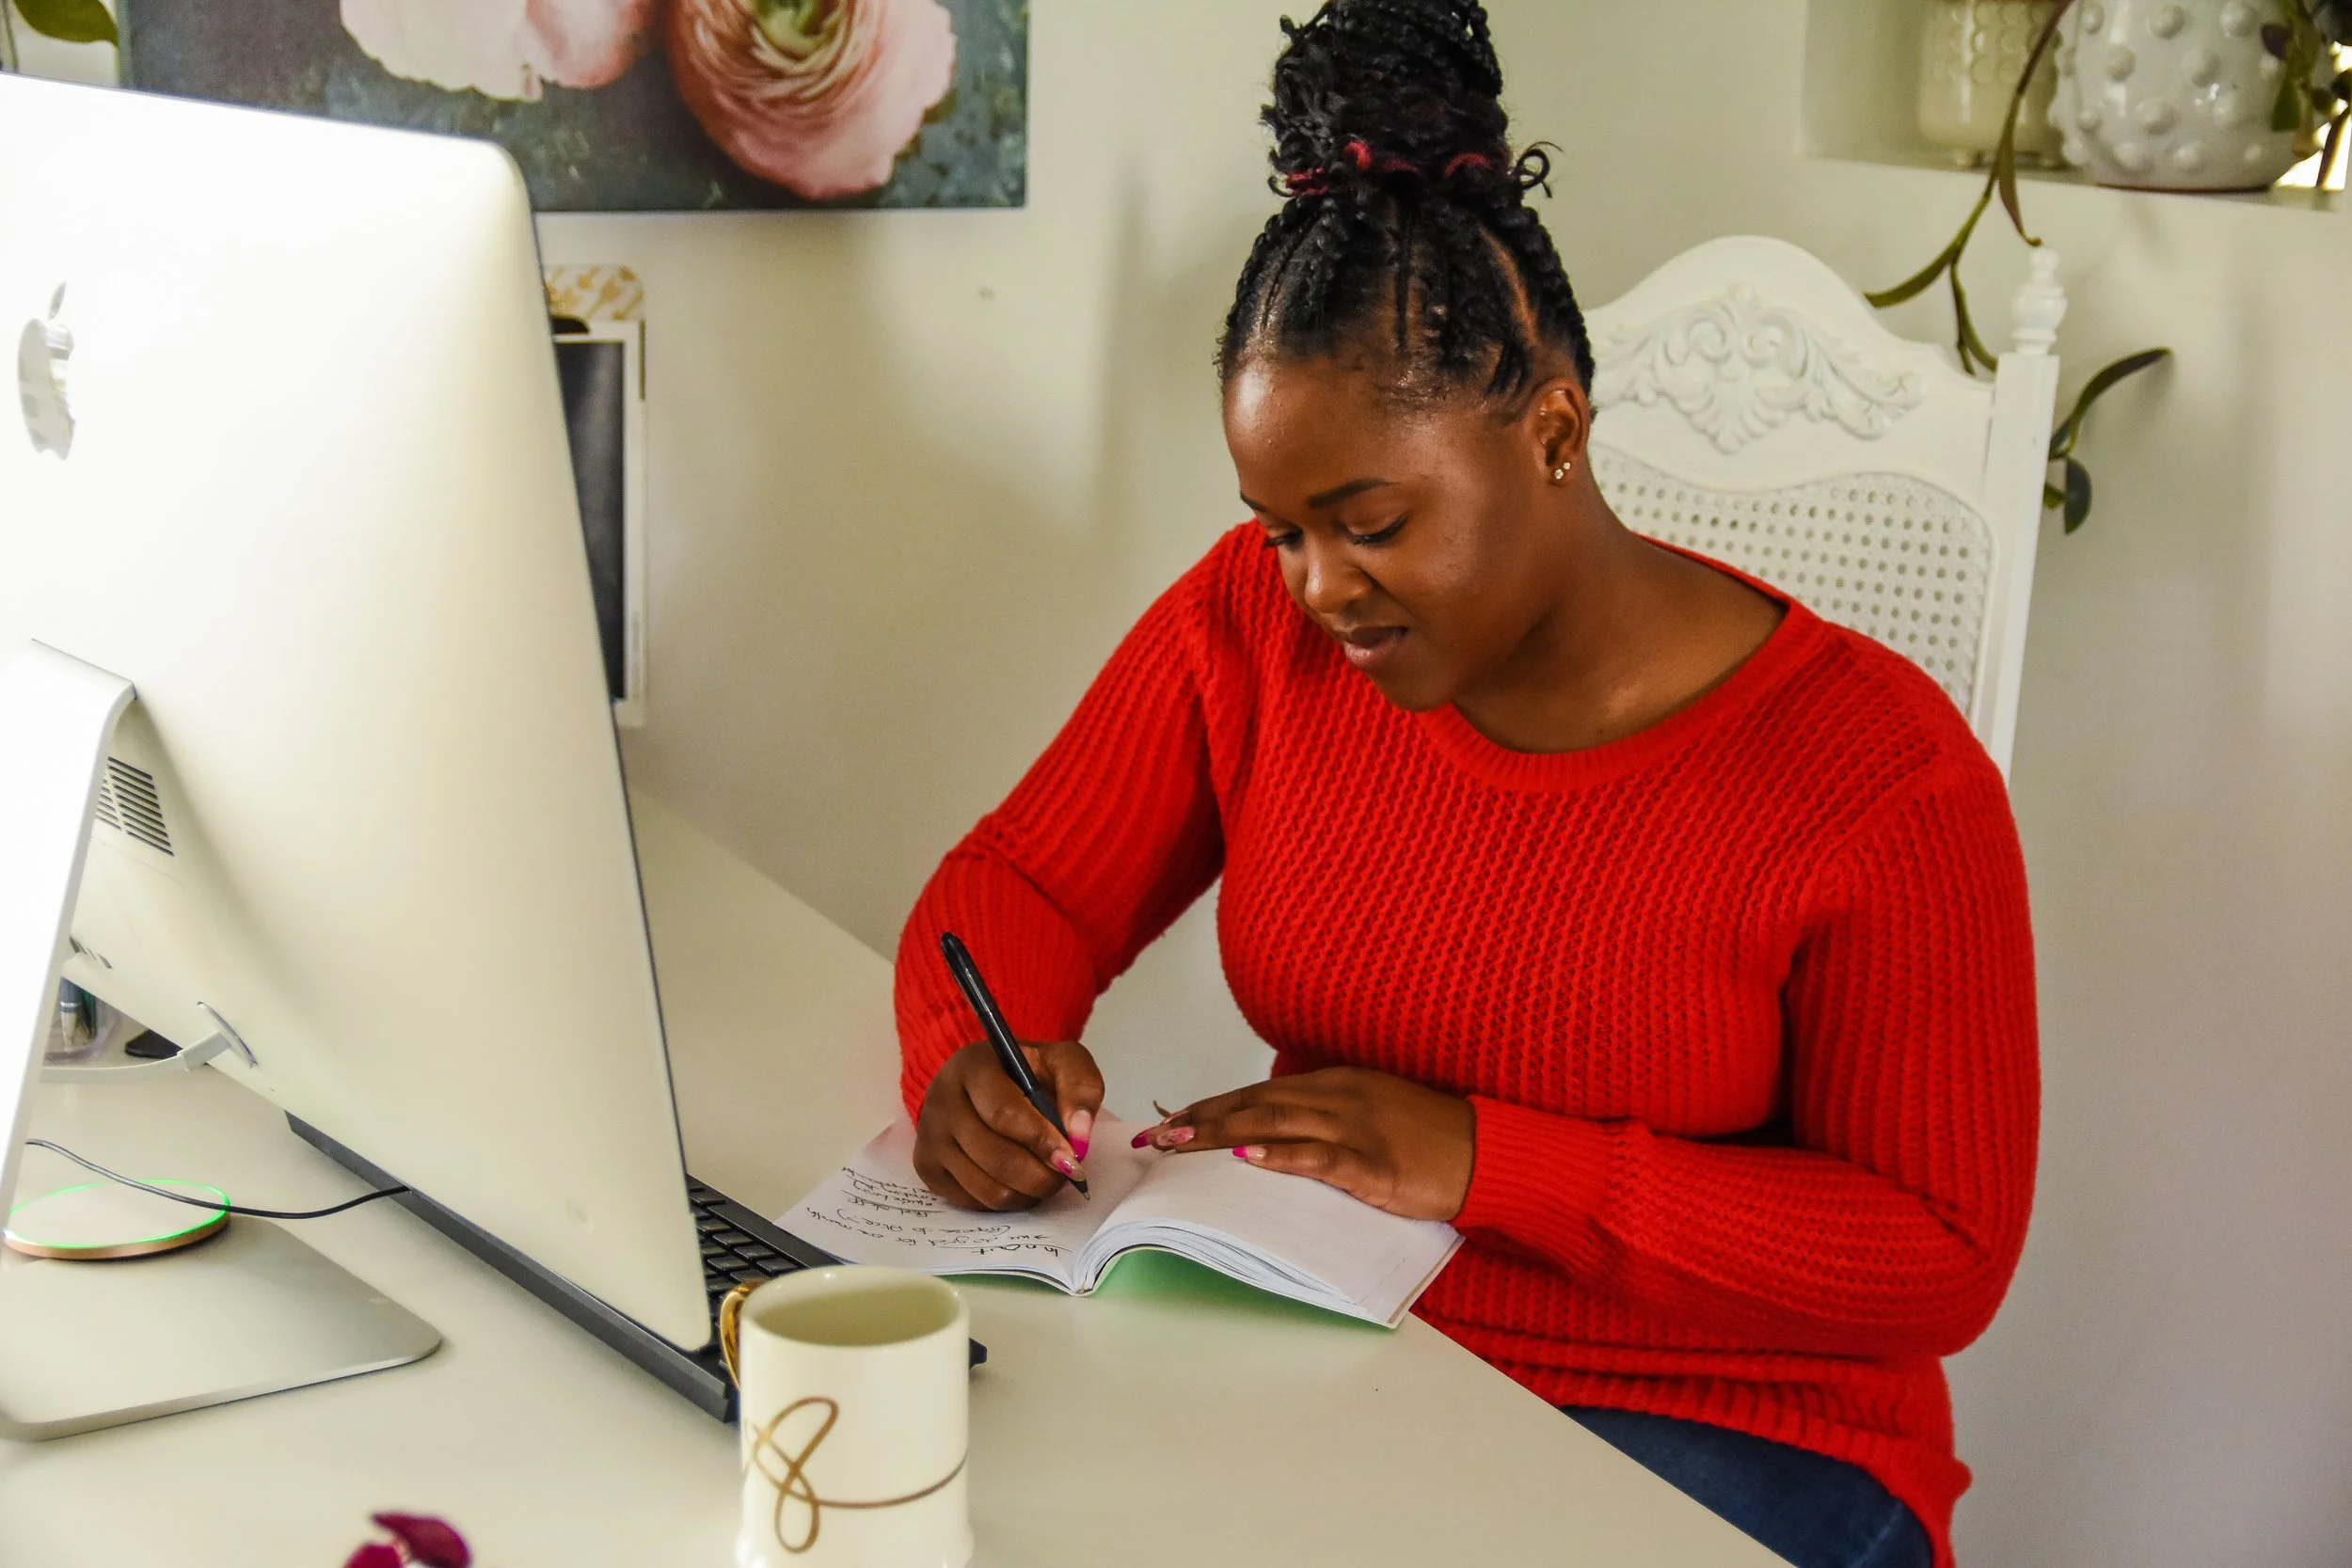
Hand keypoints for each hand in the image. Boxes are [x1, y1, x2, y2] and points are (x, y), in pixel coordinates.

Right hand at [913, 1040, 1103, 1210]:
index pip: (1004, 1114)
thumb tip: (1079, 1138)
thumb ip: (1080, 1090)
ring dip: (1027, 1193)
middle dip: (1040, 1175)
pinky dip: (1005, 1201)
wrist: (987, 1082)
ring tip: (1045, 1177)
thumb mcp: (1061, 1062)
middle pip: (995, 1156)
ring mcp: (930, 1136)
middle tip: (1066, 1175)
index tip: (1071, 1159)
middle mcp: (941, 1100)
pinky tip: (1019, 1181)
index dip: (1041, 1141)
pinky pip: (973, 1202)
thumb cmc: (1029, 1074)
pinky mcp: (926, 1167)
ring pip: (985, 1187)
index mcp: (972, 1066)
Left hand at [1138, 1067, 1474, 1221]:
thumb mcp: (1368, 1115)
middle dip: (1201, 1118)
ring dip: (1223, 1132)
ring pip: (1276, 1123)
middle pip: (1255, 1103)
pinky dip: (1282, 1154)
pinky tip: (1250, 1157)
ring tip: (1181, 1143)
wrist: (1485, 1151)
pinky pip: (1321, 1157)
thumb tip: (1269, 1136)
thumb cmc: (1426, 1139)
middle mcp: (1338, 1097)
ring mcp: (1356, 1127)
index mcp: (1334, 1085)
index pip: (1257, 1092)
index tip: (1169, 1118)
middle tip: (1156, 1134)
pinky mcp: (1374, 1163)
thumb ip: (1322, 1120)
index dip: (1210, 1105)